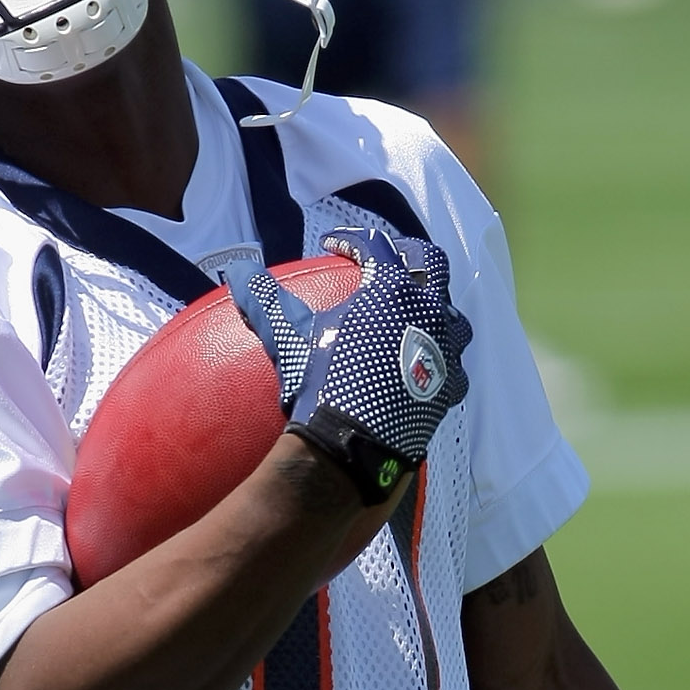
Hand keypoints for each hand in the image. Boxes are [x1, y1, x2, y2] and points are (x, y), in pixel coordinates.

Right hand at [228, 218, 471, 506]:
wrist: (354, 447)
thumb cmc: (323, 386)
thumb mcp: (289, 338)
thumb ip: (264, 298)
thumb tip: (235, 271)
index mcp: (393, 288)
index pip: (375, 246)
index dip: (351, 241)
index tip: (334, 247)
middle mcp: (429, 310)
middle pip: (430, 262)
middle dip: (410, 253)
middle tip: (392, 257)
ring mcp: (446, 349)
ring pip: (452, 312)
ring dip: (435, 304)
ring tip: (416, 310)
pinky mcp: (450, 387)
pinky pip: (454, 363)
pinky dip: (441, 356)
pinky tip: (424, 364)